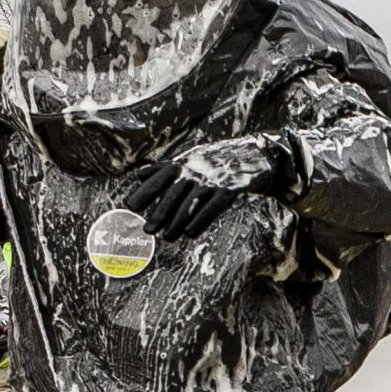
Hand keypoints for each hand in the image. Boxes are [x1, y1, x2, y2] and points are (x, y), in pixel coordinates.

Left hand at [125, 133, 299, 239]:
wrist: (258, 154)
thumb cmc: (219, 158)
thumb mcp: (191, 156)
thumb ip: (165, 167)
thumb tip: (139, 174)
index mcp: (186, 160)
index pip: (161, 176)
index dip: (146, 190)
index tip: (131, 206)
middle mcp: (197, 168)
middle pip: (175, 192)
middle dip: (160, 212)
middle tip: (148, 230)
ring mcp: (214, 178)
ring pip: (192, 202)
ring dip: (178, 221)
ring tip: (167, 237)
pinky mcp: (231, 188)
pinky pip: (213, 206)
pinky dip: (201, 220)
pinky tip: (190, 233)